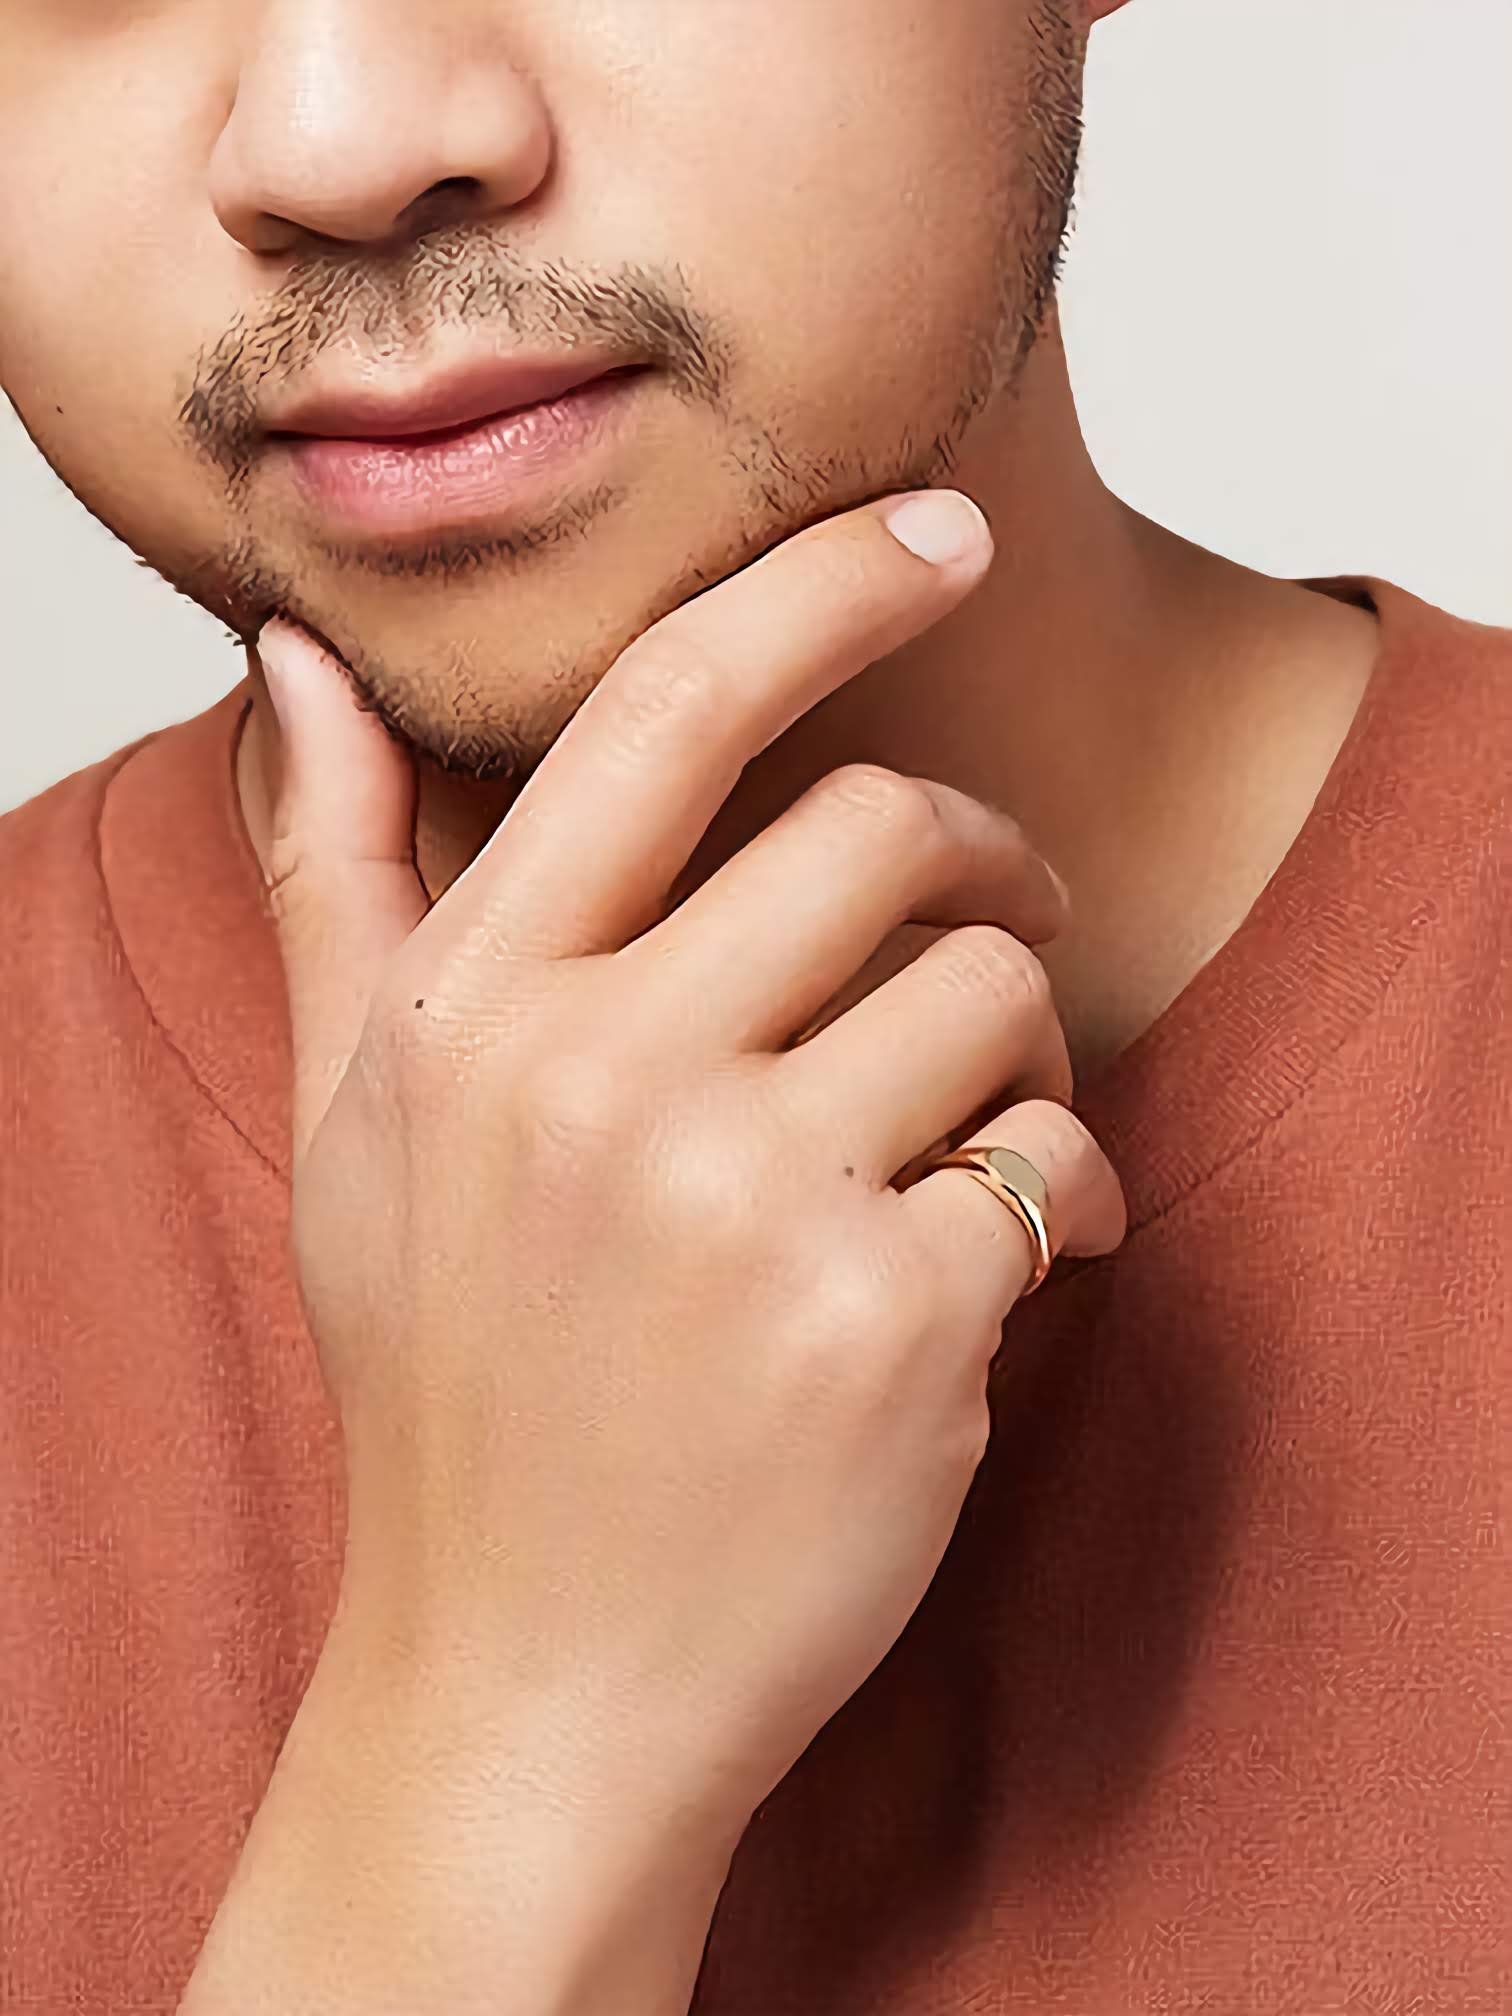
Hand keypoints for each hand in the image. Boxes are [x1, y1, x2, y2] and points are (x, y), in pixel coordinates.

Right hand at [254, 488, 1125, 1850]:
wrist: (528, 1689)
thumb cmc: (453, 1398)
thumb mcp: (353, 1132)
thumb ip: (336, 884)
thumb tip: (291, 662)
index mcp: (475, 1013)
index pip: (665, 711)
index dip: (821, 590)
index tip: (936, 540)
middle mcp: (599, 1082)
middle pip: (880, 830)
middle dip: (979, 861)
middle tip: (993, 928)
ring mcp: (745, 1203)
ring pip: (990, 989)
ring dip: (1029, 1042)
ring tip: (982, 1126)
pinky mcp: (887, 1321)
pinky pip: (1057, 1161)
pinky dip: (1073, 1195)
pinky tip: (1008, 1263)